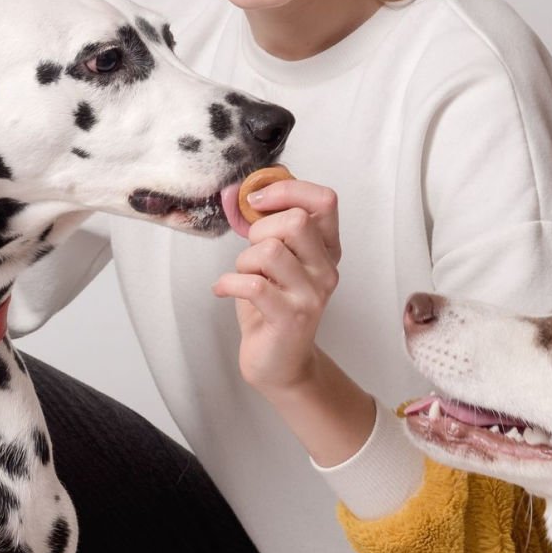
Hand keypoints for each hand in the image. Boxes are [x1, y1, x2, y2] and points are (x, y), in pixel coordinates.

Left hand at [209, 177, 340, 392]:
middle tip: (252, 255)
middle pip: (296, 221)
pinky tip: (225, 290)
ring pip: (269, 251)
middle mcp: (326, 269)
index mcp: (326, 249)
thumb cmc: (272, 306)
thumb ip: (272, 228)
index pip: (324, 200)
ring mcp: (312, 294)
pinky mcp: (291, 317)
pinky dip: (228, 283)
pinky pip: (252, 284)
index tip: (257, 201)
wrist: (280, 362)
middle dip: (259, 231)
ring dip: (243, 261)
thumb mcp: (277, 261)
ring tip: (244, 278)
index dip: (287, 190)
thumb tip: (246, 194)